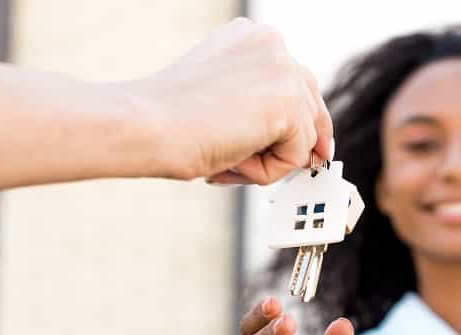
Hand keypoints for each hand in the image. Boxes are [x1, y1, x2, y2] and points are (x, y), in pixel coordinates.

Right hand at [135, 19, 333, 184]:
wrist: (146, 125)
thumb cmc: (170, 120)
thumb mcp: (223, 99)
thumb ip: (261, 105)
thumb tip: (306, 144)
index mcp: (253, 37)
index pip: (298, 83)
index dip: (303, 121)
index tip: (314, 150)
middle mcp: (273, 44)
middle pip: (311, 110)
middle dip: (294, 144)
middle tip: (272, 165)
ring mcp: (284, 70)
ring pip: (303, 139)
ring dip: (268, 160)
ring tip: (225, 155)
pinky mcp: (289, 103)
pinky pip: (297, 157)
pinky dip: (267, 171)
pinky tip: (232, 157)